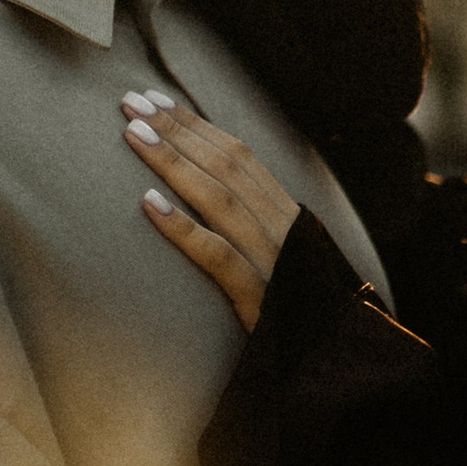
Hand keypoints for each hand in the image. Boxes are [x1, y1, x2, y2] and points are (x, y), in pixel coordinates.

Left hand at [125, 93, 298, 332]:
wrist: (336, 365)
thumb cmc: (303, 316)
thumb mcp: (286, 262)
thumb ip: (258, 230)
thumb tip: (211, 196)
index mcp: (289, 216)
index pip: (240, 157)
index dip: (197, 126)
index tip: (158, 100)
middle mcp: (284, 230)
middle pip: (226, 167)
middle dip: (176, 130)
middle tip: (130, 101)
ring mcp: (273, 262)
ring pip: (219, 201)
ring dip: (173, 163)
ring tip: (133, 135)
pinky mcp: (259, 300)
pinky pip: (217, 257)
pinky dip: (183, 228)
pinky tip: (148, 204)